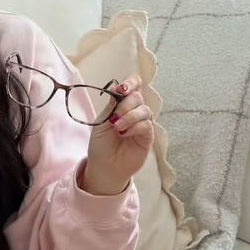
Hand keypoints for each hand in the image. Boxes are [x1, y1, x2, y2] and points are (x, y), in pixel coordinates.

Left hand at [83, 75, 153, 195]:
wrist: (104, 166)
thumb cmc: (101, 144)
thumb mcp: (102, 121)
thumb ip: (111, 105)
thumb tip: (117, 87)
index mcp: (122, 104)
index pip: (133, 85)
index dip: (131, 83)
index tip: (123, 89)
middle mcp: (134, 111)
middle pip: (138, 97)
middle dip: (126, 104)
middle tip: (114, 117)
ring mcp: (142, 123)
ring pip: (144, 110)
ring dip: (129, 116)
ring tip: (117, 127)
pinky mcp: (148, 136)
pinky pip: (146, 125)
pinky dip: (135, 127)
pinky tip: (124, 134)